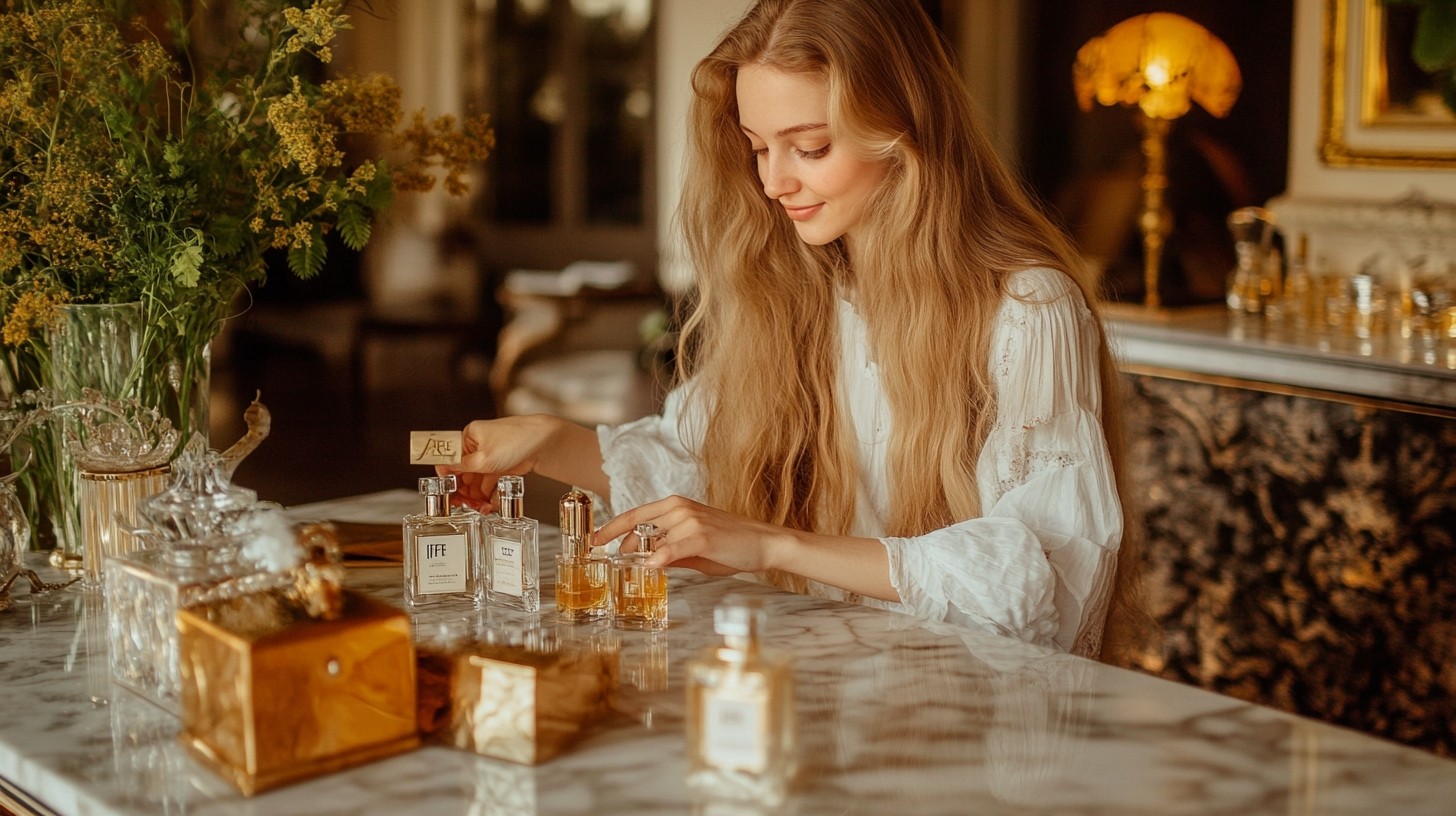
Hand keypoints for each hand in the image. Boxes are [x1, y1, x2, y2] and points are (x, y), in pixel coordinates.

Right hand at [435, 415, 557, 511]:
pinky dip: (489, 493)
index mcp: (469, 437)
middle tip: (465, 506)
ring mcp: (490, 457)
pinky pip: (490, 483)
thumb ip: (461, 466)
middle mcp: (477, 446)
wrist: (544, 442)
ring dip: (477, 495)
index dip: (449, 479)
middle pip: (463, 473)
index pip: (450, 459)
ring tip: (481, 507)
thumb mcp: (483, 457)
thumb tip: (442, 469)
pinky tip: (490, 503)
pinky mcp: (502, 466)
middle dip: (465, 491)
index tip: (450, 494)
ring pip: (477, 480)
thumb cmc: (515, 441)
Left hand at [594, 495, 793, 575]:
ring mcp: (689, 521)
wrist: (764, 542)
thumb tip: (646, 562)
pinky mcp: (700, 536)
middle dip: (621, 548)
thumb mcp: (694, 547)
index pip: (634, 515)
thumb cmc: (731, 544)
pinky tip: (648, 569)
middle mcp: (679, 508)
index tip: (593, 540)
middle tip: (614, 563)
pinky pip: (669, 550)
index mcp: (676, 505)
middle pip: (636, 528)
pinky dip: (656, 561)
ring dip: (637, 558)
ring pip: (650, 541)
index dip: (610, 528)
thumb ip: (669, 550)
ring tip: (631, 571)